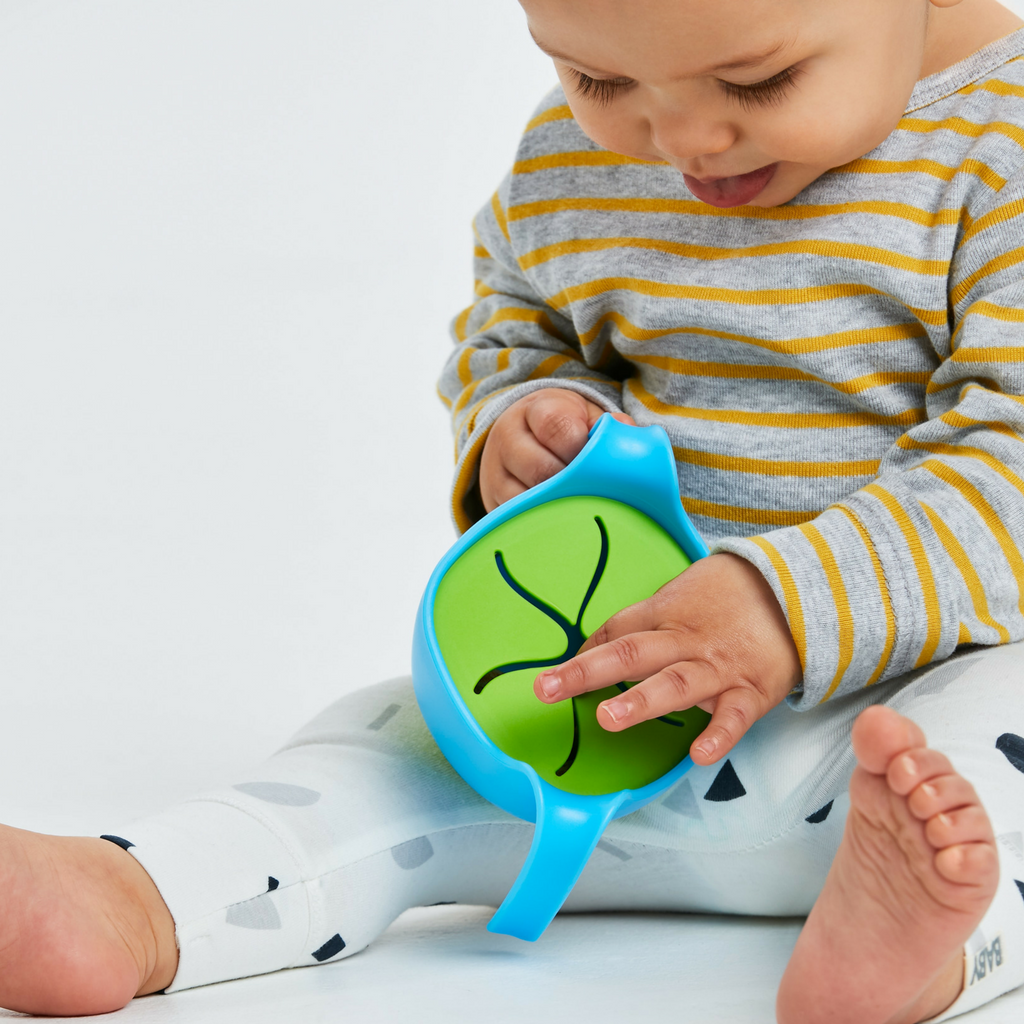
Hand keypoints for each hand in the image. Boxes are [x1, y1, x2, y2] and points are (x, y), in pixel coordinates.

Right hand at [479, 388, 633, 511]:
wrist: (521, 436)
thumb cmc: (566, 429)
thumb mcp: (586, 416)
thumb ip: (610, 427)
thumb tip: (632, 439)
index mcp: (535, 410)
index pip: (556, 427)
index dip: (582, 448)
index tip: (596, 462)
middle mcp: (507, 439)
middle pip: (541, 469)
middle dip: (573, 484)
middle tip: (595, 491)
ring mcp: (494, 473)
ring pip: (528, 500)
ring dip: (560, 508)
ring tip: (582, 508)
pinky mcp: (491, 502)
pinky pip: (519, 520)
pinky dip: (544, 524)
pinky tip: (564, 523)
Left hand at [532, 553, 801, 766]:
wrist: (797, 587)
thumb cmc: (728, 594)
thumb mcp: (680, 593)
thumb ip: (644, 619)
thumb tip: (598, 644)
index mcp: (664, 614)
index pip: (615, 632)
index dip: (582, 655)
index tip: (551, 677)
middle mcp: (685, 640)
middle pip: (631, 654)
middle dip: (586, 673)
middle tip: (548, 689)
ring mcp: (717, 666)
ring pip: (675, 684)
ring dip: (640, 702)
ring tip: (607, 719)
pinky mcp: (752, 690)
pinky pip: (733, 716)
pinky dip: (718, 735)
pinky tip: (698, 755)